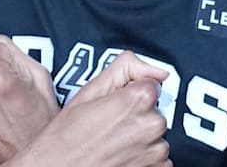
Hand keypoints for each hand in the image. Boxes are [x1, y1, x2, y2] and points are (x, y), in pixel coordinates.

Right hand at [8, 51, 172, 166]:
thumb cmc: (68, 137)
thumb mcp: (90, 90)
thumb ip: (127, 68)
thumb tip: (156, 71)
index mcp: (139, 99)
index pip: (151, 86)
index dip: (131, 95)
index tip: (116, 107)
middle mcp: (153, 124)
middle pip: (154, 112)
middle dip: (136, 117)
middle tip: (109, 127)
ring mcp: (156, 151)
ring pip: (156, 136)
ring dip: (140, 139)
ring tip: (113, 144)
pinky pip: (159, 158)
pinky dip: (144, 158)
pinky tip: (121, 157)